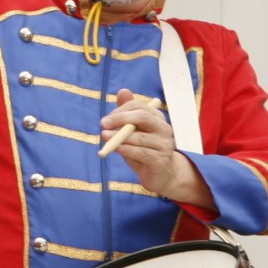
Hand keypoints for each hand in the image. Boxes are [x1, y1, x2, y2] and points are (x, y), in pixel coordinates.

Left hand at [100, 88, 211, 206]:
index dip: (120, 110)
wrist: (159, 176)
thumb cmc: (141, 150)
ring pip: (140, 137)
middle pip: (143, 117)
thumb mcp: (131, 132)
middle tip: (102, 124)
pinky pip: (142, 152)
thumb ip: (126, 114)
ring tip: (105, 137)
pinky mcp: (162, 160)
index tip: (106, 119)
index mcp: (157, 118)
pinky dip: (127, 149)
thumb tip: (123, 91)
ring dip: (119, 137)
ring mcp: (165, 144)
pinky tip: (117, 149)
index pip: (139, 107)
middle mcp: (164, 129)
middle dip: (120, 119)